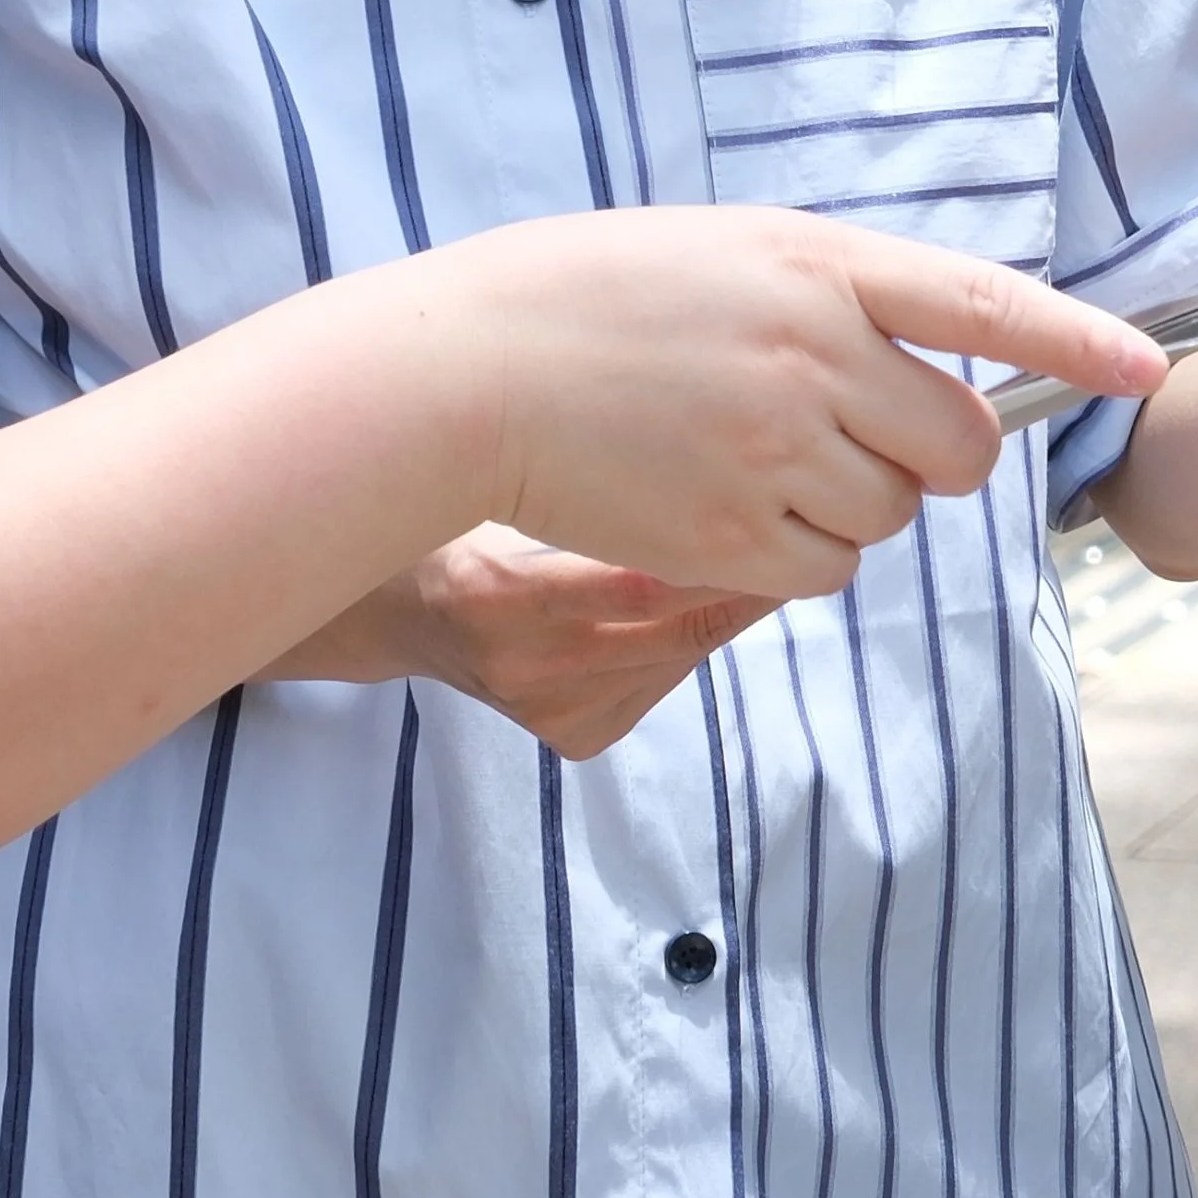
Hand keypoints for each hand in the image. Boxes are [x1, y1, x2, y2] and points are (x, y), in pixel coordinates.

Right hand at [266, 525, 779, 756]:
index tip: (774, 499)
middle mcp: (528, 666)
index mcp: (496, 594)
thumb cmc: (452, 517)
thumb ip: (582, 487)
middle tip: (802, 517)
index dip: (722, 548)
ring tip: (775, 538)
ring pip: (685, 653)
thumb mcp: (498, 489)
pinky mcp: (575, 736)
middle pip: (679, 625)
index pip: (641, 584)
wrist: (395, 611)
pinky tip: (717, 587)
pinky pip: (667, 678)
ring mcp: (554, 711)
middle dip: (751, 573)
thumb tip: (706, 461)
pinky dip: (700, 631)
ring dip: (736, 601)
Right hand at [400, 205, 1166, 605]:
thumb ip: (830, 297)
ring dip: (848, 504)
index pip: (979, 302)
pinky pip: (823, 571)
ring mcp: (773, 446)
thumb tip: (922, 376)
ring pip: (889, 515)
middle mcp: (813, 352)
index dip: (1075, 337)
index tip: (1146, 369)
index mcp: (815, 262)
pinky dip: (796, 555)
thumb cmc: (591, 295)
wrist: (472, 366)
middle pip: (955, 446)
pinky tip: (723, 508)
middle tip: (859, 437)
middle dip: (930, 457)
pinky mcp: (728, 534)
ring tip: (748, 456)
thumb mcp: (725, 253)